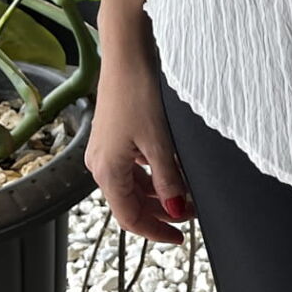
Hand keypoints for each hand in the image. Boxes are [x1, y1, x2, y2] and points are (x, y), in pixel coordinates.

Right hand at [85, 37, 196, 244]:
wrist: (127, 53)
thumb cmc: (137, 92)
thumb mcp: (159, 142)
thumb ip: (169, 180)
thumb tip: (177, 210)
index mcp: (106, 171)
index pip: (130, 217)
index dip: (156, 231)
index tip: (180, 238)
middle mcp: (100, 163)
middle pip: (131, 203)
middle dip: (161, 212)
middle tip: (191, 214)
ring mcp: (106, 149)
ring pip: (133, 185)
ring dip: (158, 194)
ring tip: (187, 194)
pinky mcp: (114, 135)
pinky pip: (133, 166)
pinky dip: (153, 174)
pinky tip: (172, 169)